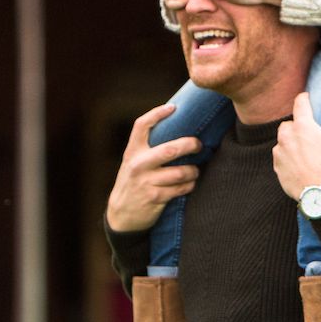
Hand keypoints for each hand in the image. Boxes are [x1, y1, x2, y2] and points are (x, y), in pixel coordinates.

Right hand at [105, 103, 202, 231]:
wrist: (122, 213)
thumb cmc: (134, 182)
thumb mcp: (134, 162)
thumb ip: (148, 149)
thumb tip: (176, 129)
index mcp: (133, 152)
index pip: (142, 126)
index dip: (157, 114)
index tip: (173, 107)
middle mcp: (138, 165)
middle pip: (170, 149)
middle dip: (190, 145)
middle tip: (198, 145)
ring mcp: (147, 182)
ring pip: (181, 172)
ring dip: (193, 171)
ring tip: (195, 170)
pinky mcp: (156, 197)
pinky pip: (182, 188)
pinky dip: (189, 185)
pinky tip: (189, 184)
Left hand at [273, 92, 320, 201]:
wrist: (320, 194)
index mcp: (303, 126)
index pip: (300, 103)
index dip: (304, 98)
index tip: (305, 97)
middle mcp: (287, 136)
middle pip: (287, 124)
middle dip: (295, 127)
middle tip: (306, 135)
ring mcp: (280, 152)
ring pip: (282, 142)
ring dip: (290, 144)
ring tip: (303, 152)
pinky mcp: (277, 166)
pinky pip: (280, 158)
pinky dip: (286, 159)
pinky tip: (298, 165)